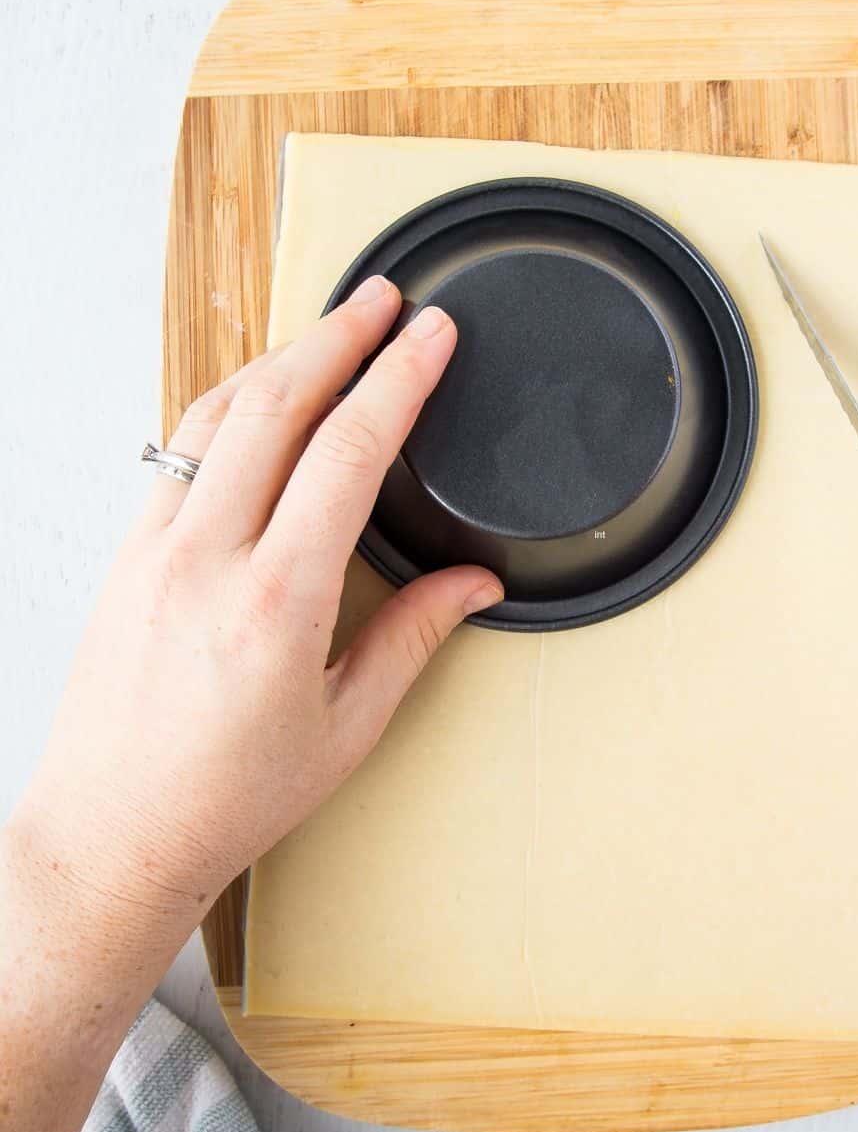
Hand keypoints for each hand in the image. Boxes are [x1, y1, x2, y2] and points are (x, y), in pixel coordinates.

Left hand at [16, 276, 501, 942]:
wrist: (111, 834)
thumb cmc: (224, 798)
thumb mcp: (345, 727)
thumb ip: (412, 637)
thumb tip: (472, 584)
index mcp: (278, 602)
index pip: (350, 452)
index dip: (398, 379)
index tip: (430, 334)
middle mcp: (208, 560)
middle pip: (278, 405)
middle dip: (338, 336)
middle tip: (383, 298)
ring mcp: (156, 550)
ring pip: (217, 415)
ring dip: (279, 358)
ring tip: (326, 329)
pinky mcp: (126, 556)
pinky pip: (179, 452)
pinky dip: (226, 405)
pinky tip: (254, 396)